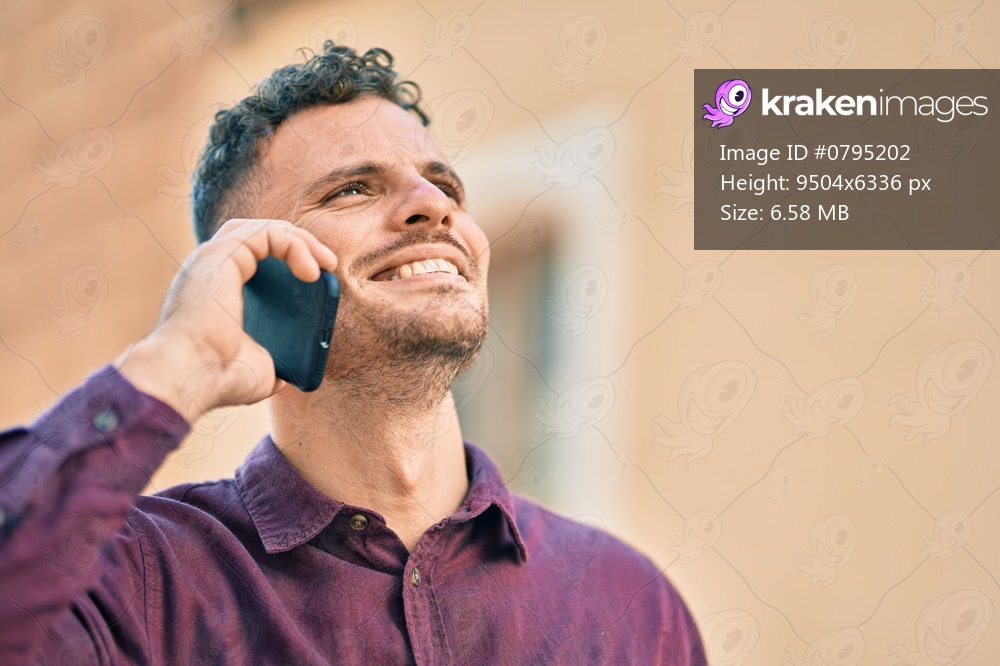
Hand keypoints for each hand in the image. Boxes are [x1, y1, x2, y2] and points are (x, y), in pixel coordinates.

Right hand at [116, 219, 336, 423]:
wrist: (192, 376)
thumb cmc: (217, 378)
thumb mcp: (258, 367)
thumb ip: (272, 359)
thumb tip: (289, 370)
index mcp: (216, 290)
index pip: (253, 257)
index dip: (288, 258)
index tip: (318, 279)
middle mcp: (210, 269)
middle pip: (258, 236)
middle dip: (298, 243)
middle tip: (328, 264)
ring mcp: (213, 258)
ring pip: (262, 229)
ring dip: (300, 240)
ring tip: (326, 263)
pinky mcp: (221, 254)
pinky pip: (267, 233)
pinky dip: (295, 245)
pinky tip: (312, 271)